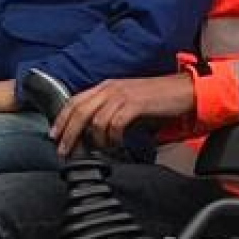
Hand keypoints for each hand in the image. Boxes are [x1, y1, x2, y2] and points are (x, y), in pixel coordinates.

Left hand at [51, 73, 197, 155]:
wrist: (183, 91)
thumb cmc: (157, 99)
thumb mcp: (126, 103)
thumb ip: (108, 113)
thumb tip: (91, 134)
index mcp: (105, 87)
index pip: (74, 101)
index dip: (61, 119)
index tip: (54, 136)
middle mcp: (110, 88)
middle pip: (79, 111)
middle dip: (68, 133)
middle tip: (65, 151)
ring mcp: (122, 95)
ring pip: (95, 119)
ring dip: (95, 139)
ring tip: (101, 149)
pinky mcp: (135, 104)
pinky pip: (115, 124)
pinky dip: (112, 137)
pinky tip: (117, 143)